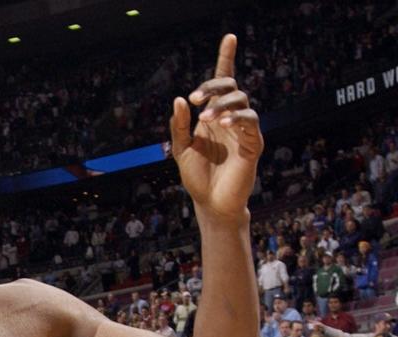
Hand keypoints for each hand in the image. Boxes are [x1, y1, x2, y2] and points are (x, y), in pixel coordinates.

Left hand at [169, 34, 262, 220]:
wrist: (210, 203)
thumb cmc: (197, 177)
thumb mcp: (181, 149)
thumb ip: (179, 126)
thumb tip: (180, 99)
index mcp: (213, 117)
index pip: (222, 82)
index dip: (226, 58)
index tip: (229, 37)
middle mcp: (231, 119)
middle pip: (231, 87)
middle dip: (214, 86)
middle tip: (195, 99)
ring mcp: (244, 130)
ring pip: (241, 102)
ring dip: (222, 105)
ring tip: (205, 119)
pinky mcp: (254, 144)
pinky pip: (251, 122)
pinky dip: (237, 118)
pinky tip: (223, 125)